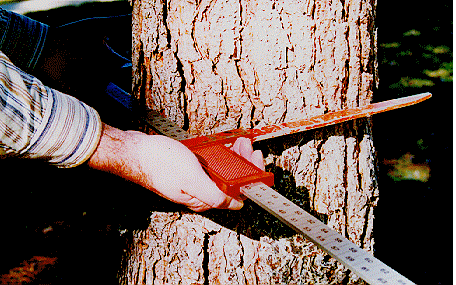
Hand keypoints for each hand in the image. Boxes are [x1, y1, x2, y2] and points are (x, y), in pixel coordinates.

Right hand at [88, 124, 263, 211]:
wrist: (136, 151)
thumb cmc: (160, 164)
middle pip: (232, 181)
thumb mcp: (191, 179)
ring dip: (235, 156)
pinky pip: (212, 164)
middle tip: (247, 146)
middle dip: (244, 162)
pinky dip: (222, 153)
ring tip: (240, 142)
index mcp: (203, 199)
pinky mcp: (191, 170)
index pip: (236, 194)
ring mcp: (196, 180)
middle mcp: (201, 192)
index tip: (256, 160)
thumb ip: (215, 195)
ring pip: (224, 171)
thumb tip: (236, 205)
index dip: (251, 178)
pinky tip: (225, 144)